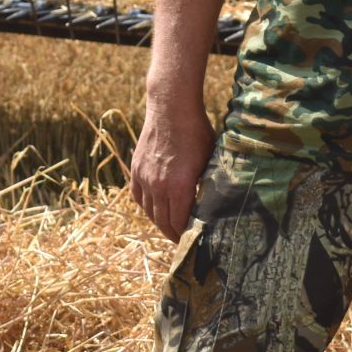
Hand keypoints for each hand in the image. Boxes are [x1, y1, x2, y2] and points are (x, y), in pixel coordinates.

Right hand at [130, 100, 213, 239]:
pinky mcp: (136, 168)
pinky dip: (146, 206)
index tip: (192, 243)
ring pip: (149, 211)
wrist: (171, 108)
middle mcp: (158, 186)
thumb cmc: (197, 132)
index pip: (179, 224)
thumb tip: (215, 208)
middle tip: (181, 242)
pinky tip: (154, 208)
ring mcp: (144, 177)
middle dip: (172, 234)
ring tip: (169, 227)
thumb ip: (208, 187)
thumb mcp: (209, 161)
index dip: (184, 237)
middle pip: (162, 222)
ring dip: (159, 222)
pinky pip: (137, 196)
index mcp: (179, 187)